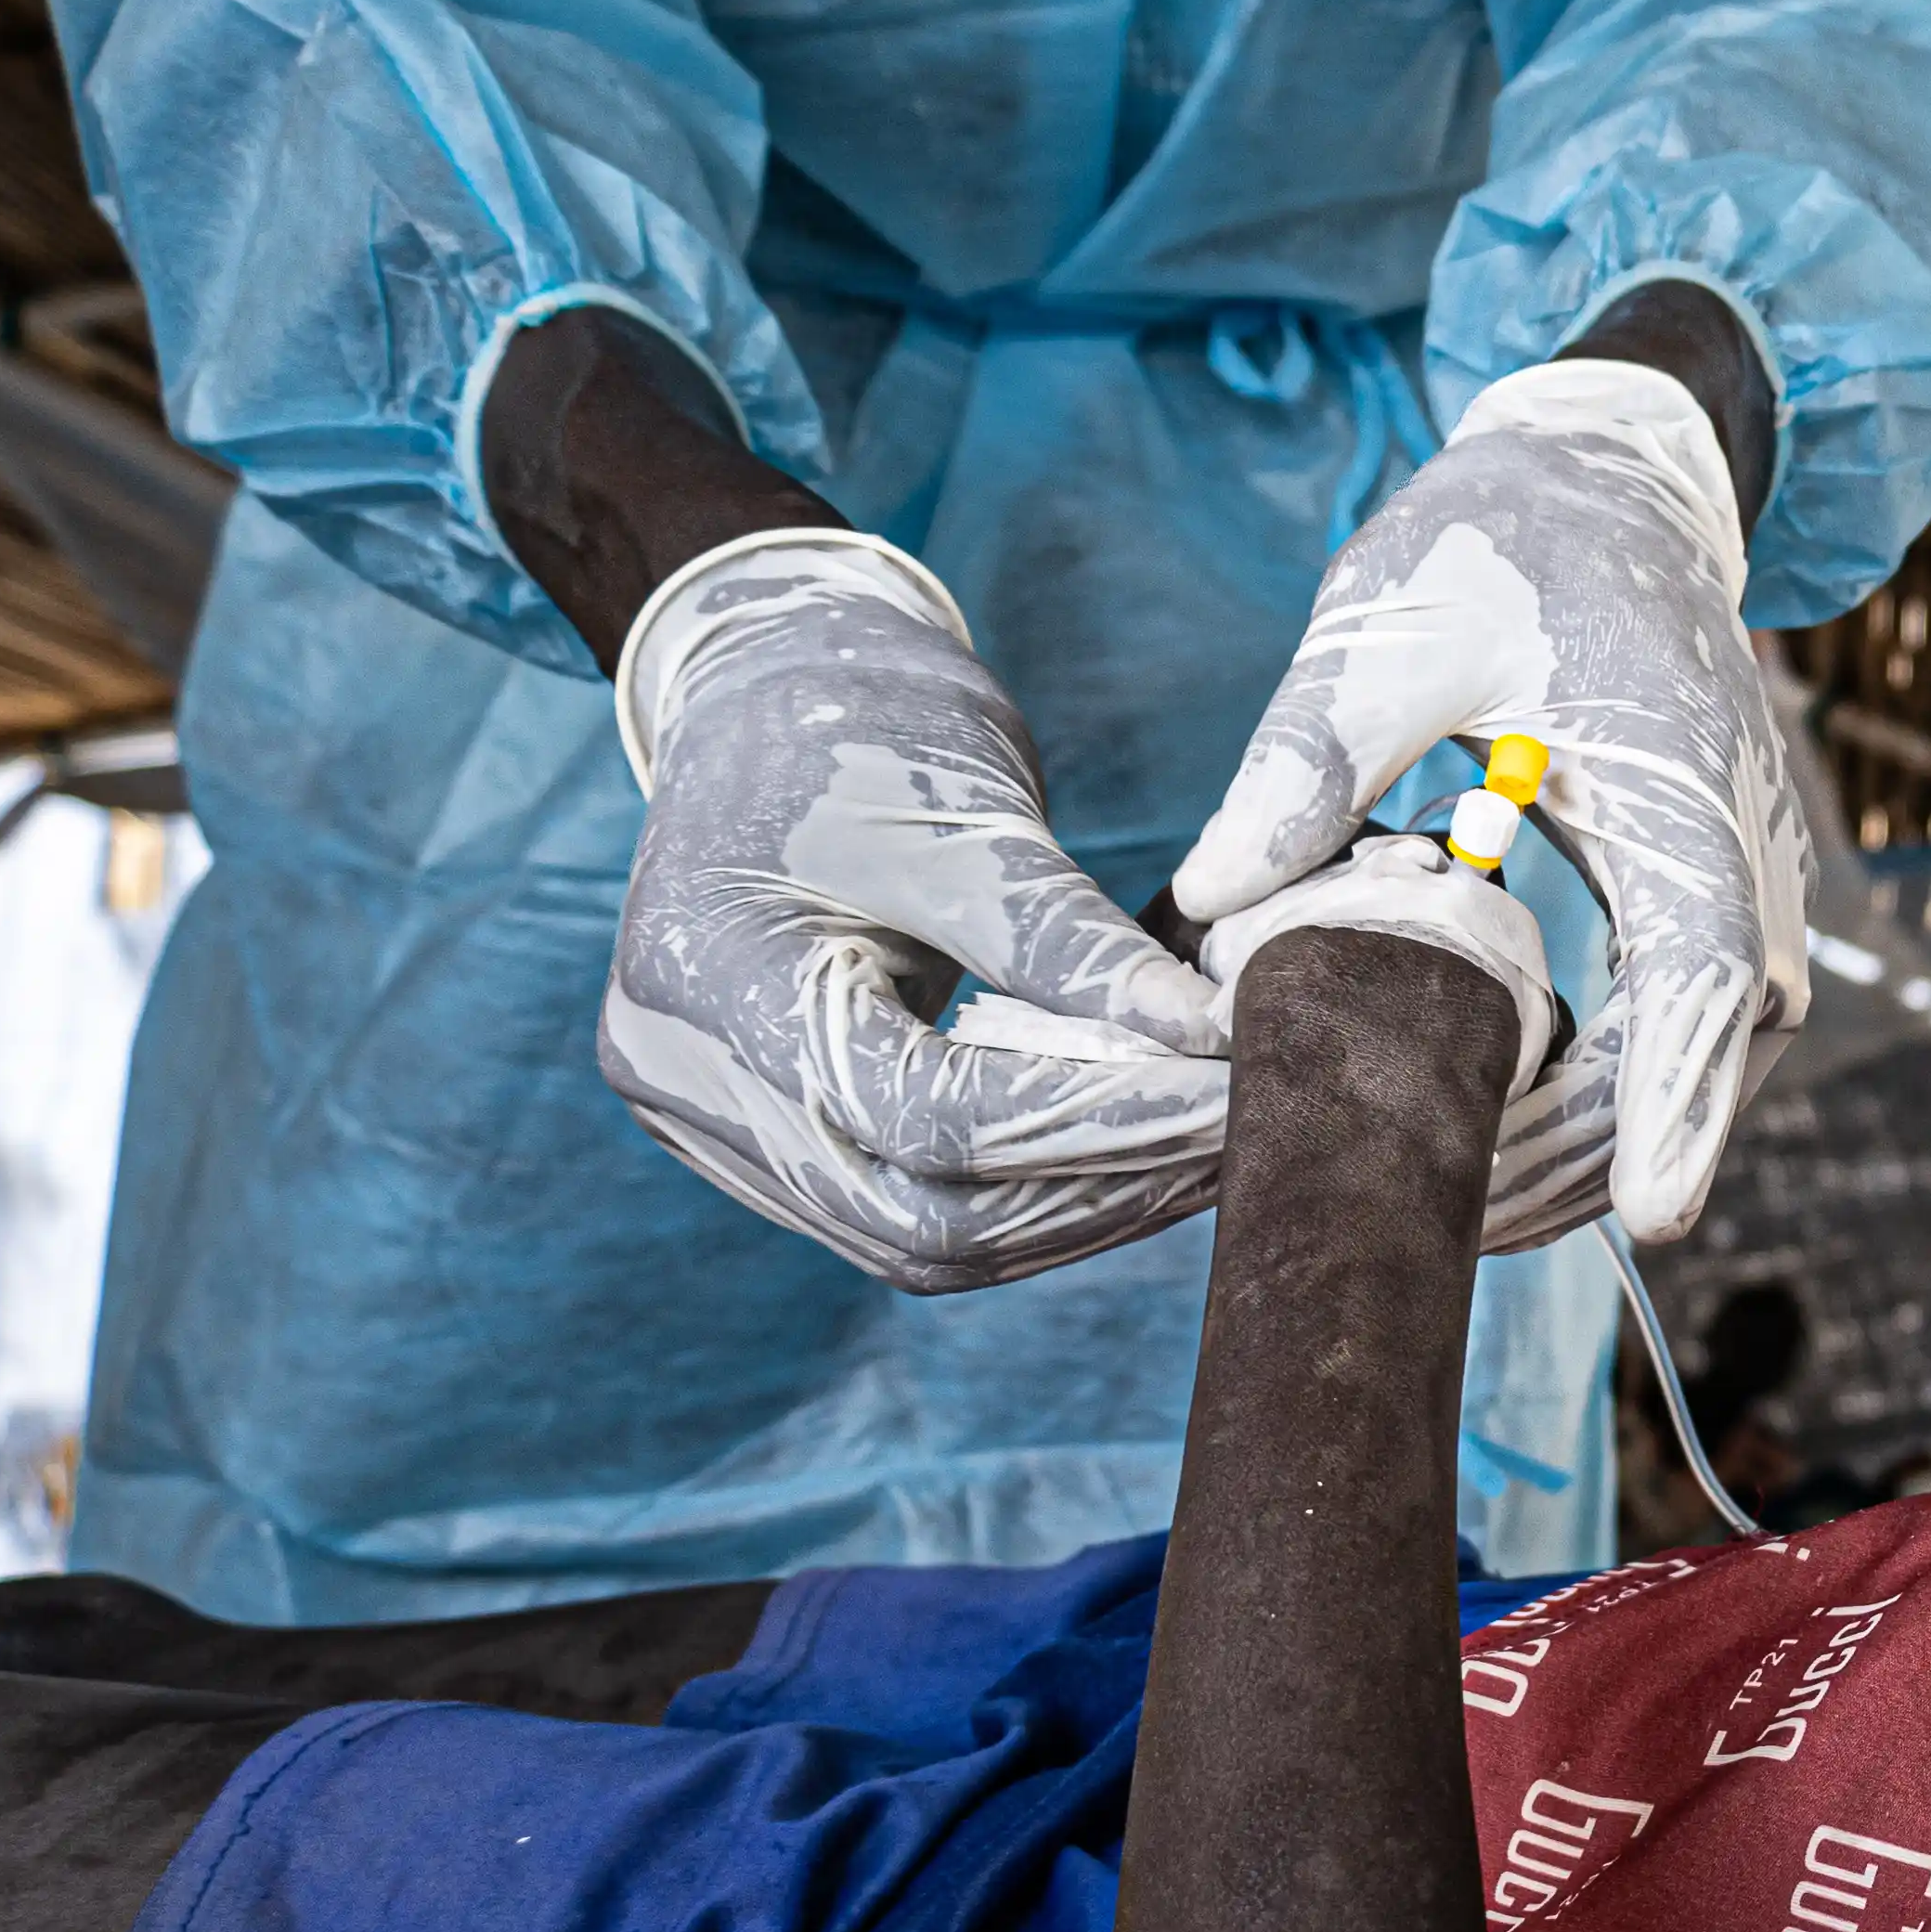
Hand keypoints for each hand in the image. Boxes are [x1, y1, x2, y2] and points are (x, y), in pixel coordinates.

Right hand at [600, 529, 1234, 1289]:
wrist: (763, 693)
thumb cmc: (860, 726)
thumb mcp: (968, 816)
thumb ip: (1076, 947)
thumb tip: (1219, 1042)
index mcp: (713, 986)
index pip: (931, 1120)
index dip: (1099, 1122)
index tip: (1235, 1096)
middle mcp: (689, 1082)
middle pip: (923, 1219)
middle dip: (1096, 1191)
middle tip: (1241, 1137)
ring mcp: (716, 1123)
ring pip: (923, 1238)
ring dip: (1074, 1209)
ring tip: (1201, 1149)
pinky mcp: (766, 1134)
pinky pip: (908, 1205)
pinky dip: (1025, 1191)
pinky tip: (1127, 1149)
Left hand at [1168, 356, 1807, 1245]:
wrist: (1611, 482)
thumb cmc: (1500, 542)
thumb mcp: (1387, 627)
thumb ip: (1311, 758)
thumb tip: (1215, 896)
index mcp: (1676, 771)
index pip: (1706, 964)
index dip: (1678, 1098)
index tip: (1655, 1217)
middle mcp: (1745, 832)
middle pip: (1721, 1041)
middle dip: (1613, 1151)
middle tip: (1464, 1229)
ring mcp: (1750, 863)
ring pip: (1723, 1044)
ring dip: (1617, 1132)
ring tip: (1473, 1202)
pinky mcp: (1722, 882)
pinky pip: (1701, 1015)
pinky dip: (1626, 1087)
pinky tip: (1515, 1124)